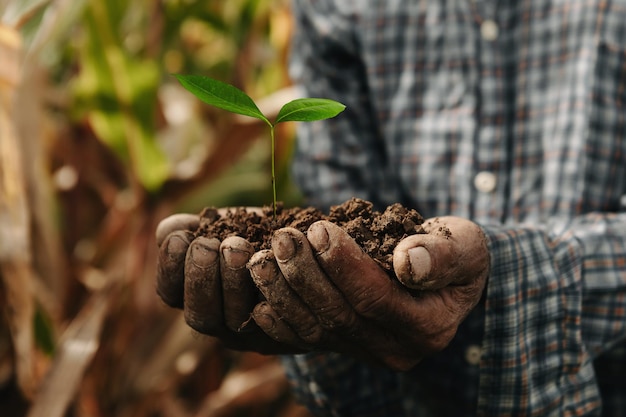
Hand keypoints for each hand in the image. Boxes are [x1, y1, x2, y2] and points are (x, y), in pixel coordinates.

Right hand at [155, 213, 302, 353]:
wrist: (304, 243)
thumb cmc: (255, 232)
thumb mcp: (223, 223)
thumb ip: (193, 227)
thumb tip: (167, 231)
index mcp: (196, 293)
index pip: (171, 292)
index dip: (170, 267)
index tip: (179, 239)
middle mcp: (221, 320)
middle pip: (200, 315)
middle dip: (200, 277)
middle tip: (209, 245)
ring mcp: (253, 331)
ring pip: (234, 321)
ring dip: (233, 283)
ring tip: (239, 246)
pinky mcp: (288, 330)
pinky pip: (276, 320)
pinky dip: (272, 291)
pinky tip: (270, 261)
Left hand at [248, 217, 488, 369]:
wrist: (442, 274)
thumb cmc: (454, 253)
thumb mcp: (464, 246)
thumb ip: (443, 254)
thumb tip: (409, 262)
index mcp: (428, 328)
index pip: (376, 300)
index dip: (343, 266)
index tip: (318, 229)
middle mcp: (395, 350)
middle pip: (338, 317)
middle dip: (305, 276)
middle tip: (283, 239)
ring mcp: (365, 352)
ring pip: (314, 330)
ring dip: (282, 293)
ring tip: (262, 256)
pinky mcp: (342, 346)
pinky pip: (302, 339)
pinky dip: (276, 317)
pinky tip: (257, 290)